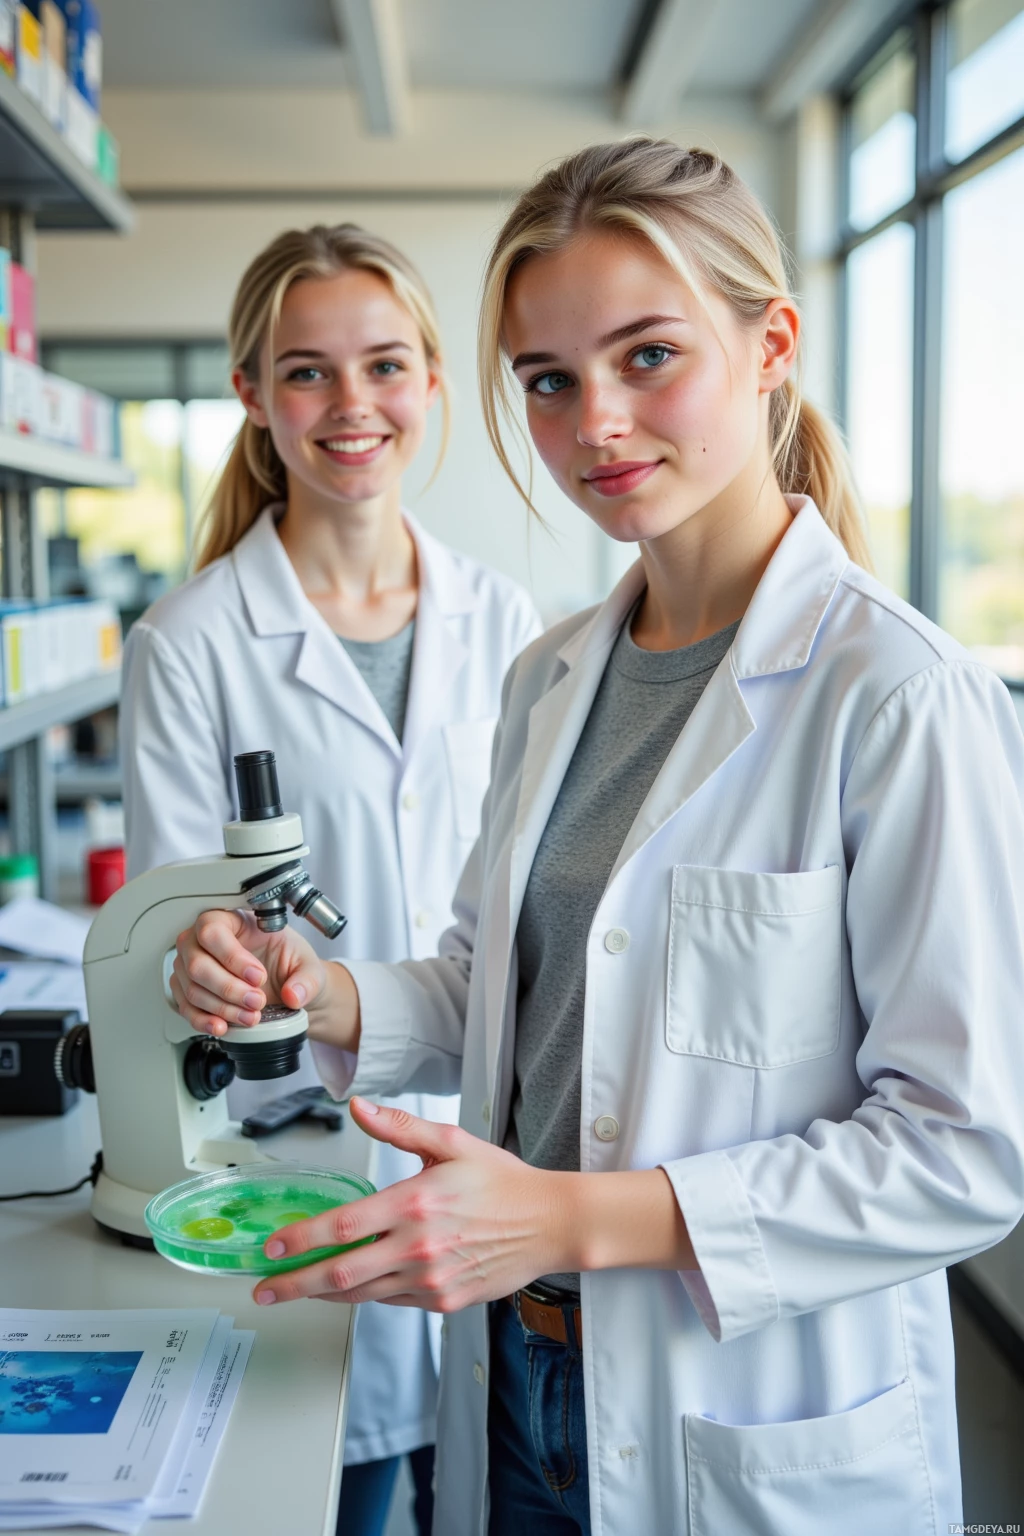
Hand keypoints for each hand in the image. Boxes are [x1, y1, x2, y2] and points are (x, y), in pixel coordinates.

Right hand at [171, 907, 325, 1036]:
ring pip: (192, 988)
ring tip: (250, 1016)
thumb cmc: (288, 961)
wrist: (285, 985)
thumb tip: (294, 994)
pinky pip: (185, 1006)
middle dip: (230, 989)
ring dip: (222, 1008)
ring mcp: (191, 964)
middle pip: (198, 964)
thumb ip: (306, 978)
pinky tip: (223, 1026)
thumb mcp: (307, 965)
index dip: (232, 957)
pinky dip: (203, 1020)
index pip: (212, 931)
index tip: (257, 976)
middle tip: (257, 1001)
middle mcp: (203, 940)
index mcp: (231, 919)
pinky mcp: (188, 989)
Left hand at [250, 1097, 577, 1311]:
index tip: (273, 1245)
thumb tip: (359, 1106)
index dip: (301, 1239)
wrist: (549, 1224)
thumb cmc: (501, 1181)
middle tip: (263, 1288)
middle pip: (341, 1273)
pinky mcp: (443, 1300)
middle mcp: (419, 1247)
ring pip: (362, 1294)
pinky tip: (349, 1288)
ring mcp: (431, 1280)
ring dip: (322, 1294)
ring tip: (294, 1291)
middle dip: (294, 1283)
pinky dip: (365, 1296)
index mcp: (415, 1203)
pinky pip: (392, 1302)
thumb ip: (399, 1127)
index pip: (343, 1227)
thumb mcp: (451, 1143)